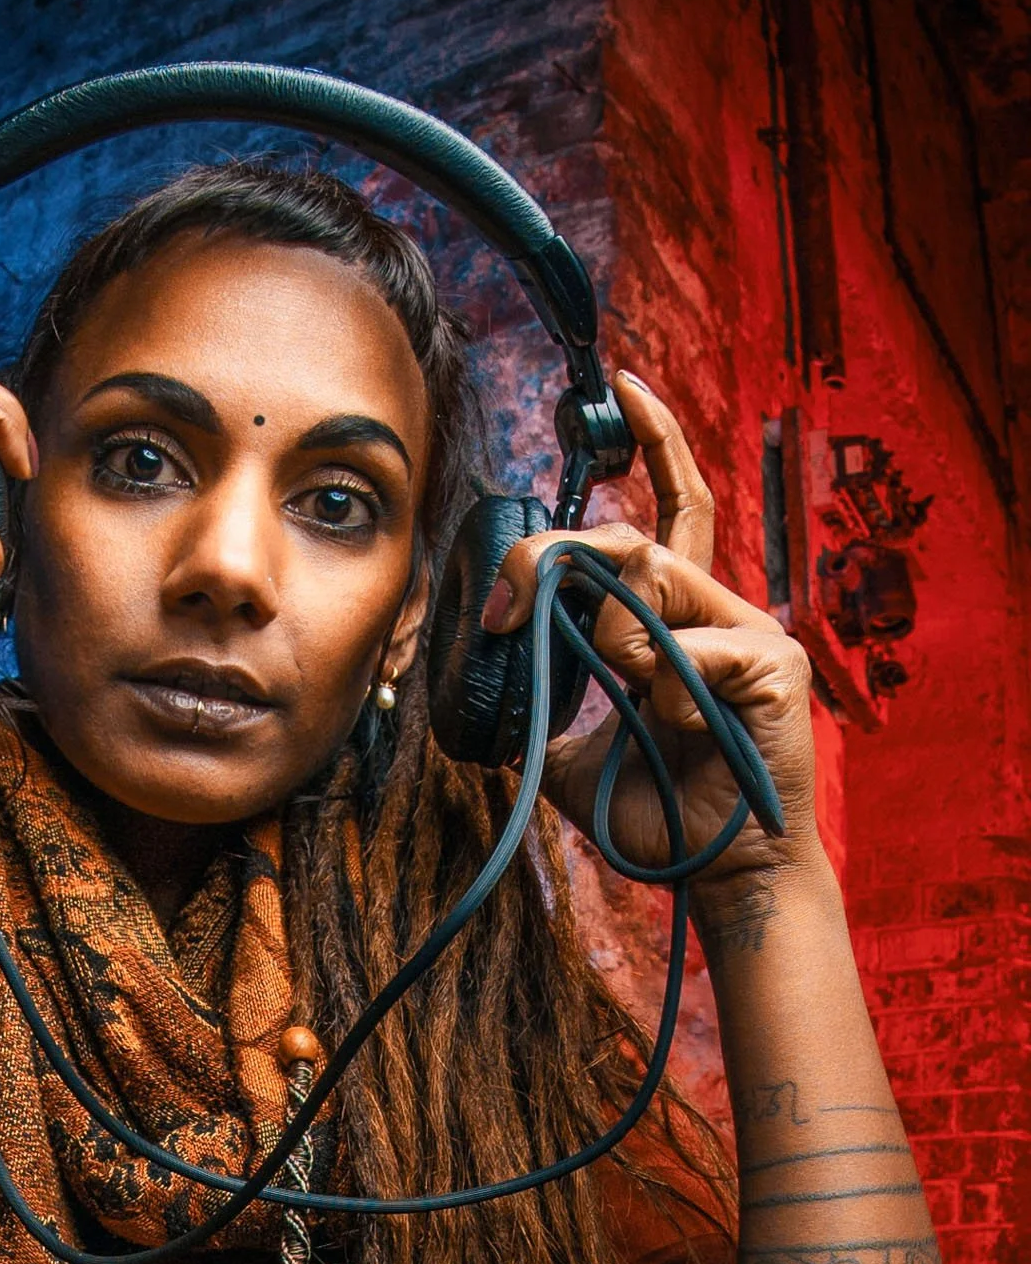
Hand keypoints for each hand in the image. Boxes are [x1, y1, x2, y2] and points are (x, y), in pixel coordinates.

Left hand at [479, 372, 818, 885]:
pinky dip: (663, 692)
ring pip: (649, 589)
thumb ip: (541, 706)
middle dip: (552, 562)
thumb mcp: (572, 752)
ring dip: (613, 645)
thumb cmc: (658, 812)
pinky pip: (688, 652)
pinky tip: (678, 730)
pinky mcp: (775, 665)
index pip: (670, 509)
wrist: (719, 872)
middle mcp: (716, 610)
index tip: (618, 390)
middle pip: (630, 540)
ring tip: (632, 703)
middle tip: (502, 610)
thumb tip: (488, 679)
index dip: (652, 443)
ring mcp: (751, 633)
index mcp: (675, 618)